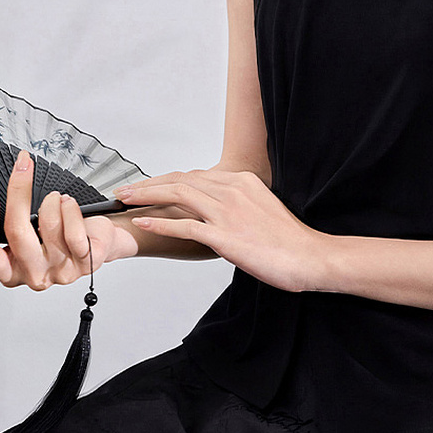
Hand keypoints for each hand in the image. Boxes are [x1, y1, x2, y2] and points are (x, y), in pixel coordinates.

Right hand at [0, 150, 118, 290]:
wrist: (100, 239)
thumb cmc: (62, 233)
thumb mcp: (31, 232)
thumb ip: (16, 223)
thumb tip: (2, 193)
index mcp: (13, 271)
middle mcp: (35, 274)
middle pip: (17, 232)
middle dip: (18, 192)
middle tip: (23, 167)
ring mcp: (60, 271)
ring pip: (48, 224)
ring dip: (52, 200)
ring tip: (57, 198)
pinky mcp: (84, 263)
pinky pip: (74, 232)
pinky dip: (70, 209)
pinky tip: (69, 204)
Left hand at [112, 167, 332, 292]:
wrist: (308, 256)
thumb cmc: (287, 239)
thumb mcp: (261, 209)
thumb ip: (237, 204)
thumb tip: (217, 210)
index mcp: (241, 181)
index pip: (193, 176)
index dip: (165, 181)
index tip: (147, 188)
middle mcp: (232, 190)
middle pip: (181, 180)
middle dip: (149, 184)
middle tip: (124, 192)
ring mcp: (228, 212)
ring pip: (179, 195)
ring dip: (147, 197)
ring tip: (125, 201)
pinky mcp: (225, 236)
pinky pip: (185, 225)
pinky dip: (160, 223)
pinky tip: (142, 223)